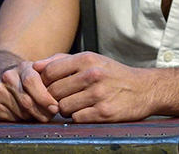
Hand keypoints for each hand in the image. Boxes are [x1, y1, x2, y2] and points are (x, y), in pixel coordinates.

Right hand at [0, 57, 62, 121]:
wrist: (12, 79)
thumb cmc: (36, 78)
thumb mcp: (46, 71)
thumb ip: (56, 74)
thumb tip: (63, 83)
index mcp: (23, 67)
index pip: (31, 81)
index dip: (44, 97)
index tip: (55, 107)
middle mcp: (8, 77)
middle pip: (26, 101)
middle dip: (43, 112)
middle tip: (51, 114)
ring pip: (20, 113)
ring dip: (34, 118)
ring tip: (40, 113)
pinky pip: (11, 119)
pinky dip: (22, 121)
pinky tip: (27, 115)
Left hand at [38, 51, 153, 122]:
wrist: (143, 89)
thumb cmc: (111, 73)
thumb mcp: (90, 59)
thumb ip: (61, 60)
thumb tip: (35, 66)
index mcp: (86, 59)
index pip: (49, 71)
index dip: (44, 82)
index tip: (47, 87)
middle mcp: (92, 75)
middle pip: (54, 91)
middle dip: (54, 97)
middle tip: (62, 98)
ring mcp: (98, 94)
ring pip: (63, 107)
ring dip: (65, 109)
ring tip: (76, 104)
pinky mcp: (104, 113)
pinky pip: (77, 118)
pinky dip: (78, 117)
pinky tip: (86, 111)